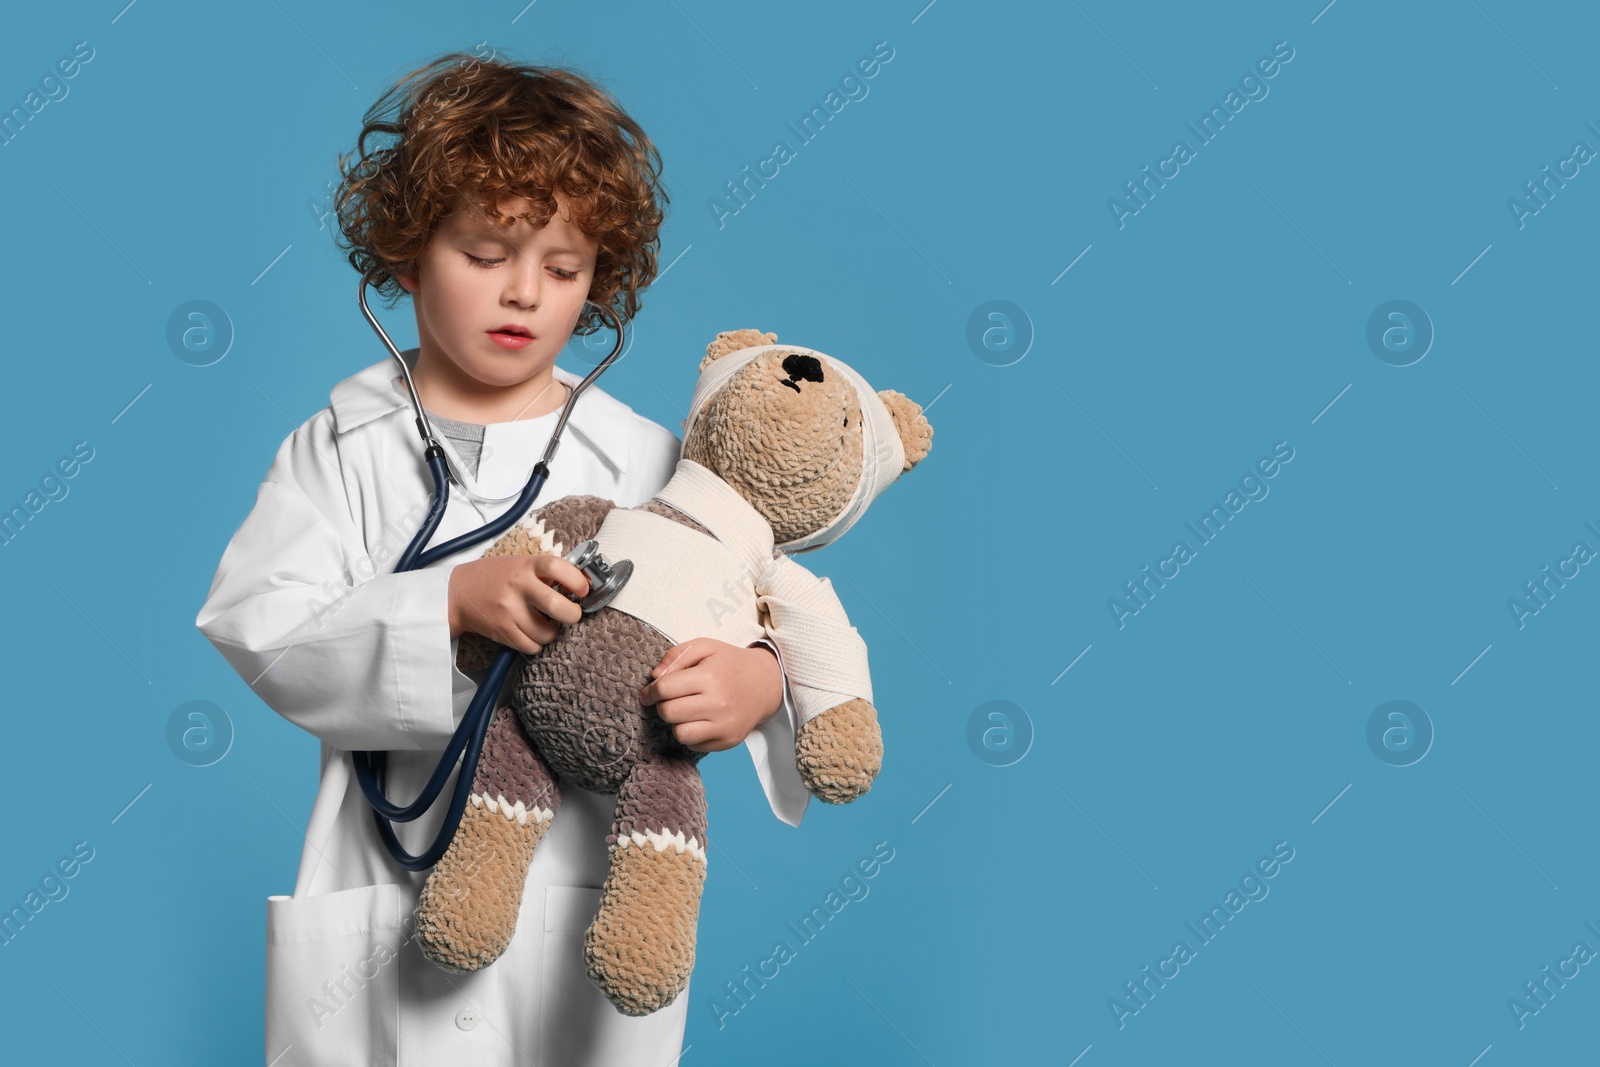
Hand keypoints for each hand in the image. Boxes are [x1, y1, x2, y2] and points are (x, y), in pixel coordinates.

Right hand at [447, 553, 590, 654]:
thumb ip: (546, 572)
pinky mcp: (503, 631)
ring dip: (552, 632)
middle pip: (558, 607)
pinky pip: (532, 647)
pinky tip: (531, 633)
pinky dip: (537, 643)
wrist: (458, 593)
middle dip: (573, 615)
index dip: (577, 581)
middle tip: (571, 613)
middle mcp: (518, 587)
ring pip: (548, 633)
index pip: (558, 568)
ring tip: (544, 623)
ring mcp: (510, 611)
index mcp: (526, 566)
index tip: (584, 590)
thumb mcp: (520, 563)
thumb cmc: (495, 576)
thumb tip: (581, 584)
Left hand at [639, 638, 783, 751]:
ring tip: (686, 711)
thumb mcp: (705, 647)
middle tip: (671, 699)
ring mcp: (724, 725)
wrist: (765, 684)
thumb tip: (654, 677)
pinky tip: (700, 720)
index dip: (651, 691)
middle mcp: (718, 703)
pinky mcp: (728, 741)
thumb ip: (676, 655)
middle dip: (663, 705)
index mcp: (710, 676)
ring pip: (679, 733)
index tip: (649, 692)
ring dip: (676, 722)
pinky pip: (694, 745)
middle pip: (668, 712)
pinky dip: (691, 734)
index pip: (664, 689)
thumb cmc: (729, 663)